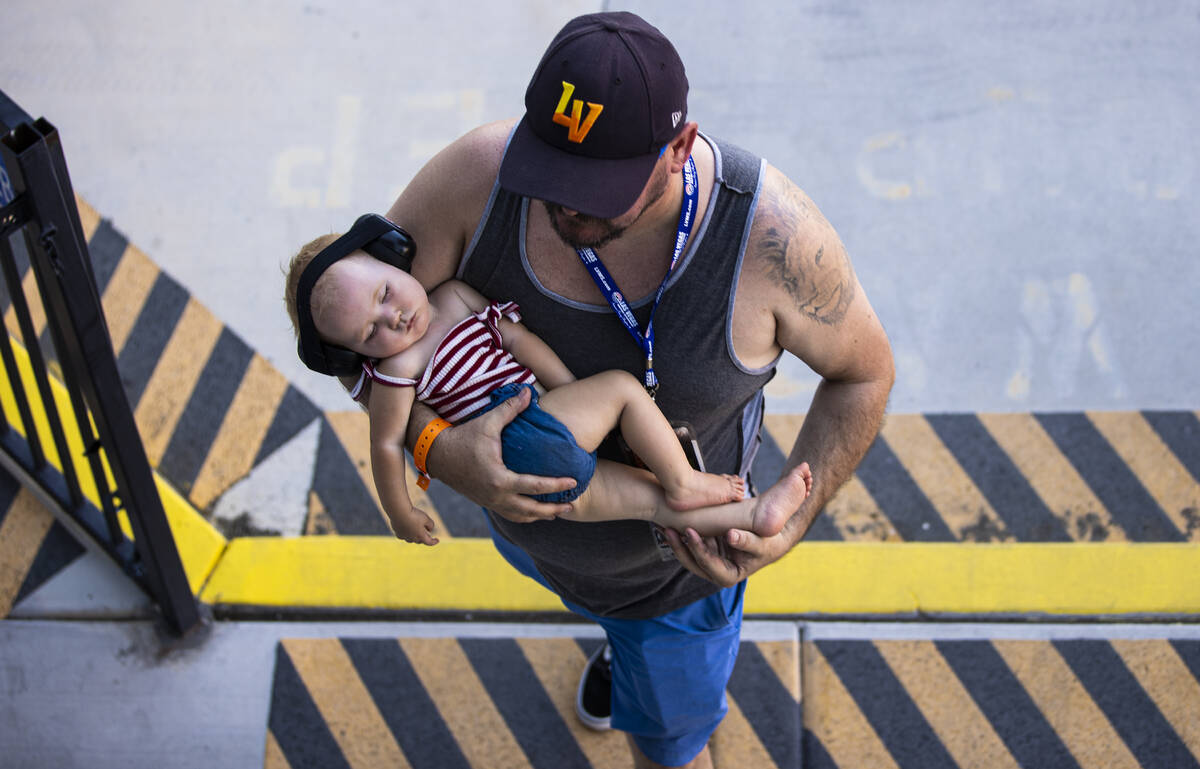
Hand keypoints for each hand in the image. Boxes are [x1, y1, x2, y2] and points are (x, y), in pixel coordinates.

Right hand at [389, 506, 439, 545]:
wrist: (399, 511)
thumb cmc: (414, 514)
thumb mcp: (426, 518)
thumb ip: (430, 525)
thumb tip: (430, 530)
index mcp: (420, 536)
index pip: (429, 542)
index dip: (434, 542)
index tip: (437, 540)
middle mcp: (412, 538)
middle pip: (419, 541)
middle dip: (423, 538)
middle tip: (427, 534)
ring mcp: (403, 536)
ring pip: (410, 539)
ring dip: (414, 536)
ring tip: (417, 532)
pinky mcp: (396, 532)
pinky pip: (403, 535)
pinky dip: (406, 533)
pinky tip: (407, 529)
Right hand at [425, 386, 576, 522]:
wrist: (436, 453)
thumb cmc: (463, 436)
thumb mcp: (488, 422)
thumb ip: (510, 409)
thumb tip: (528, 392)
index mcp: (499, 479)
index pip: (535, 486)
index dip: (557, 486)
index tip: (574, 483)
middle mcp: (496, 496)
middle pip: (532, 510)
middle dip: (553, 509)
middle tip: (572, 506)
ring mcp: (490, 502)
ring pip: (521, 516)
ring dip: (540, 516)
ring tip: (557, 513)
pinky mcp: (485, 502)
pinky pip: (509, 515)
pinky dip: (525, 516)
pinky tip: (534, 512)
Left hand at [662, 522, 794, 587]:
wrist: (772, 536)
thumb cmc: (769, 543)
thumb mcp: (761, 542)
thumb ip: (747, 540)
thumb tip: (731, 536)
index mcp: (728, 576)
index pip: (708, 565)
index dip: (698, 549)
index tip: (690, 532)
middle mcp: (715, 572)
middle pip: (692, 562)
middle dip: (679, 546)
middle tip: (668, 529)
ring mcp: (710, 560)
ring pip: (688, 552)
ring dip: (675, 539)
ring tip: (664, 523)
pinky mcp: (708, 548)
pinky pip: (692, 541)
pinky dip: (682, 532)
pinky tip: (672, 519)